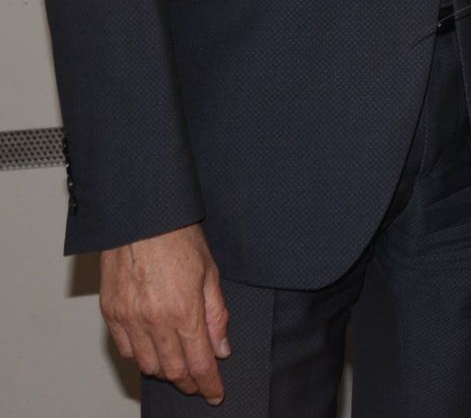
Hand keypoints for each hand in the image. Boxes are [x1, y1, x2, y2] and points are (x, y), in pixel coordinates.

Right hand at [100, 223, 230, 403]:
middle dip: (189, 382)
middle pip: (172, 370)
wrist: (142, 217)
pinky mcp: (110, 313)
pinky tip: (153, 351)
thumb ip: (216, 315)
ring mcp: (128, 318)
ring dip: (165, 371)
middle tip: (200, 383)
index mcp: (183, 310)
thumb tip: (221, 348)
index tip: (215, 393)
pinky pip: (125, 349)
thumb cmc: (179, 237)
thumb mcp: (211, 273)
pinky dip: (140, 356)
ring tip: (180, 368)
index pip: (199, 362)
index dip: (208, 384)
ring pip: (146, 364)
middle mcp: (153, 320)